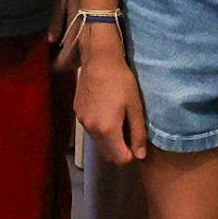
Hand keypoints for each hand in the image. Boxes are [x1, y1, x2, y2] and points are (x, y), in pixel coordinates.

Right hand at [76, 49, 147, 165]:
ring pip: (98, 142)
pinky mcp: (77, 112)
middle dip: (120, 150)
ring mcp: (82, 121)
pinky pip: (90, 129)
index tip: (136, 141)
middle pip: (107, 154)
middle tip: (129, 132)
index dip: (131, 155)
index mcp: (107, 129)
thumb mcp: (135, 107)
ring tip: (119, 120)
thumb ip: (138, 134)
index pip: (119, 159)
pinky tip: (106, 110)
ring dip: (109, 139)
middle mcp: (91, 129)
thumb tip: (140, 155)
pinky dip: (100, 128)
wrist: (99, 60)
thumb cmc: (121, 81)